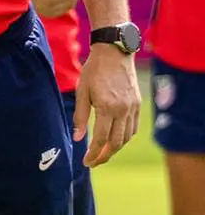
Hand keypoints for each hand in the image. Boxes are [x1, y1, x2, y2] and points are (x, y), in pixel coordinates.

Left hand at [73, 45, 140, 166]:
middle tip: (93, 163)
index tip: (86, 162)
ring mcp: (132, 107)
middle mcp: (123, 110)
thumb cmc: (94, 70)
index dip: (93, 154)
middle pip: (116, 142)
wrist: (114, 52)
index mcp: (107, 107)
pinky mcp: (137, 103)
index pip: (102, 139)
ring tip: (102, 153)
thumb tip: (77, 138)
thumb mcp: (82, 91)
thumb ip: (80, 116)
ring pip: (126, 137)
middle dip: (104, 156)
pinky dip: (124, 137)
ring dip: (115, 148)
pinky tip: (115, 140)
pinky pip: (133, 127)